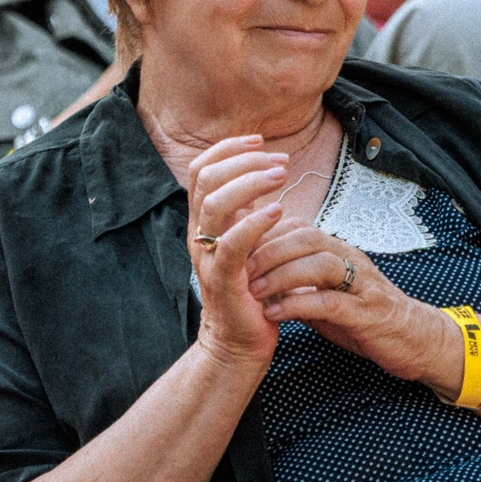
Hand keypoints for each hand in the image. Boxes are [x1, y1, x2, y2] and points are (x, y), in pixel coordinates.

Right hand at [185, 137, 295, 366]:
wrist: (238, 341)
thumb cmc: (249, 289)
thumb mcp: (244, 240)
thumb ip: (245, 208)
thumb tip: (262, 169)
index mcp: (202, 221)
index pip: (202, 169)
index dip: (228, 148)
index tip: (261, 140)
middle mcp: (198, 234)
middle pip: (207, 178)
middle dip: (246, 160)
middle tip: (281, 162)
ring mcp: (207, 256)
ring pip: (215, 203)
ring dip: (251, 182)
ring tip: (282, 177)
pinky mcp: (223, 280)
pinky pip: (232, 243)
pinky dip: (254, 221)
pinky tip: (278, 211)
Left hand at [241, 223, 452, 385]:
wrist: (413, 340)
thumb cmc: (364, 315)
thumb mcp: (325, 292)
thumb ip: (296, 280)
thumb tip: (254, 271)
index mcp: (338, 251)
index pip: (298, 227)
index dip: (265, 234)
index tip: (235, 249)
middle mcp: (351, 260)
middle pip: (307, 237)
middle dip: (268, 249)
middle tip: (237, 267)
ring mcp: (361, 285)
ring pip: (320, 264)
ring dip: (282, 274)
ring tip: (253, 291)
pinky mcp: (367, 313)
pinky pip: (330, 302)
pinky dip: (299, 305)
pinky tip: (275, 314)